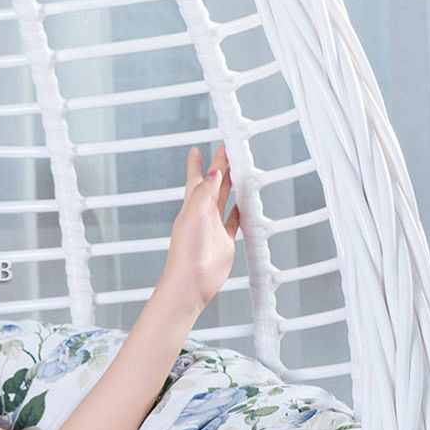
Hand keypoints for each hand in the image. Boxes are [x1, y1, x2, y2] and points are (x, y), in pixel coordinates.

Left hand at [160, 142, 239, 312]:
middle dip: (221, 166)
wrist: (191, 281)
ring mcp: (213, 227)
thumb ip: (205, 191)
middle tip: (228, 151)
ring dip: (231, 185)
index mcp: (191, 205)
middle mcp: (202, 213)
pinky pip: (233, 221)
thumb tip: (214, 170)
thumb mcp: (196, 213)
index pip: (196, 177)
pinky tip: (242, 204)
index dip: (197, 162)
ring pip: (224, 199)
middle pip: (214, 183)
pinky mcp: (224, 241)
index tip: (198, 149)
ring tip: (238, 171)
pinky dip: (238, 211)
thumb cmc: (187, 251)